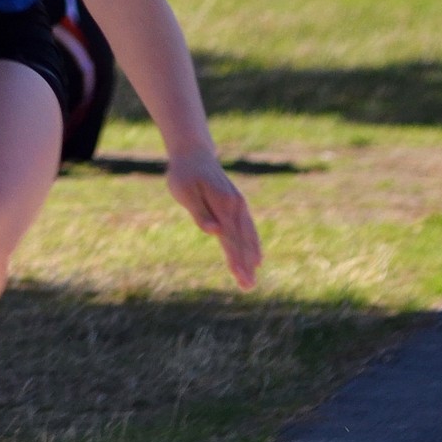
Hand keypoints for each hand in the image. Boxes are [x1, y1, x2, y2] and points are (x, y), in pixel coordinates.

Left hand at [166, 149, 261, 291]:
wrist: (194, 155)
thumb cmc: (185, 174)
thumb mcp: (185, 192)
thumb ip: (200, 213)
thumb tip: (214, 232)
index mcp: (223, 204)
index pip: (231, 238)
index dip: (236, 259)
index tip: (241, 277)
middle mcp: (235, 206)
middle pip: (242, 241)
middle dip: (245, 265)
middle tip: (248, 287)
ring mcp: (239, 206)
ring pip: (248, 237)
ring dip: (251, 258)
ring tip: (251, 281)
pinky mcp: (237, 206)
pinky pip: (248, 229)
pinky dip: (253, 245)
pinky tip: (257, 259)